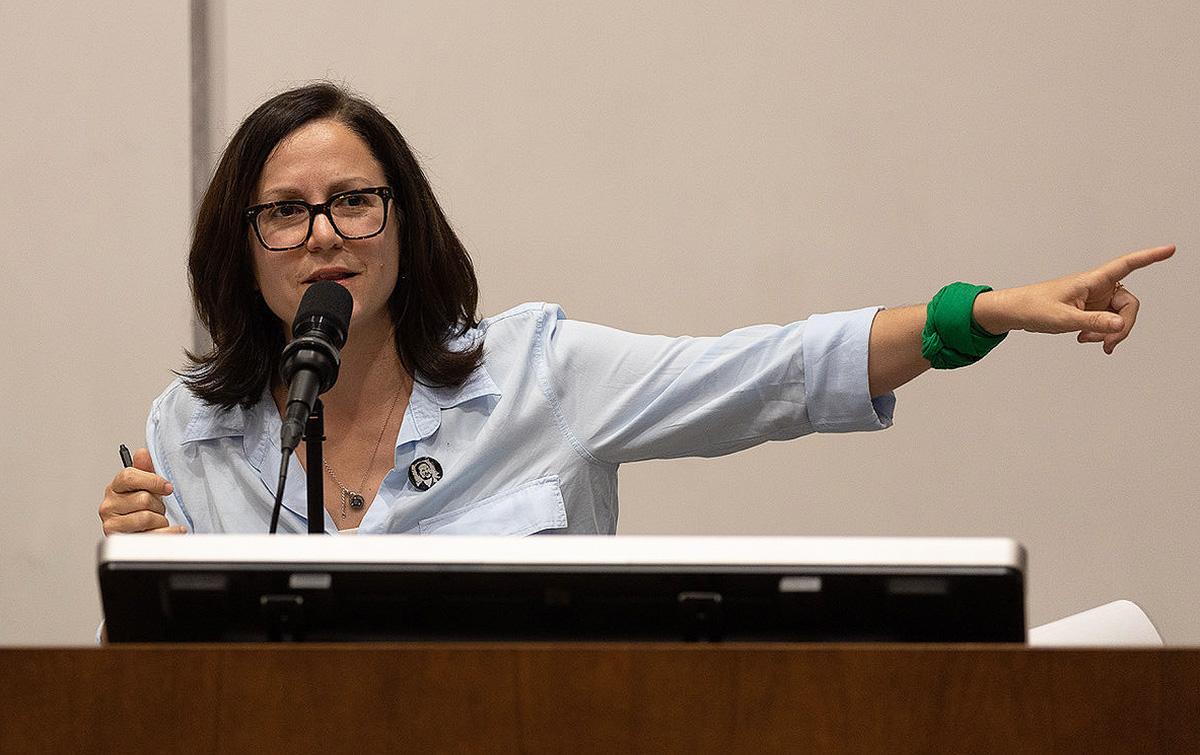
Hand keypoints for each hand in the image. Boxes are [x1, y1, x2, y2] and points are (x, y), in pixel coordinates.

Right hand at [99, 447, 186, 534]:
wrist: (140, 535)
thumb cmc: (142, 510)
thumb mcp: (146, 488)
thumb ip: (145, 470)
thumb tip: (142, 453)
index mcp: (114, 488)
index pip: (128, 476)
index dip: (152, 480)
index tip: (167, 487)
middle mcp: (108, 506)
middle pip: (143, 499)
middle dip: (158, 505)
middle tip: (158, 509)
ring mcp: (112, 524)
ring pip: (146, 518)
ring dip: (160, 520)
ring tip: (157, 521)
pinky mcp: (121, 541)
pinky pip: (151, 535)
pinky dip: (167, 533)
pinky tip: (172, 530)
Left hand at [973, 245, 1174, 353]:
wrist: (1016, 312)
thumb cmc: (1033, 307)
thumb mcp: (1063, 318)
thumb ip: (1093, 322)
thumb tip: (1120, 324)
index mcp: (1091, 280)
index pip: (1126, 265)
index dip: (1149, 257)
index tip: (1170, 249)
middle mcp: (1097, 287)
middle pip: (1129, 304)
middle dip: (1122, 325)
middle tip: (1107, 343)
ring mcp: (1095, 299)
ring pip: (1119, 316)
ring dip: (1110, 332)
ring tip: (1088, 340)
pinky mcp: (1090, 309)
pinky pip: (1108, 322)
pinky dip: (1102, 333)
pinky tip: (1087, 339)